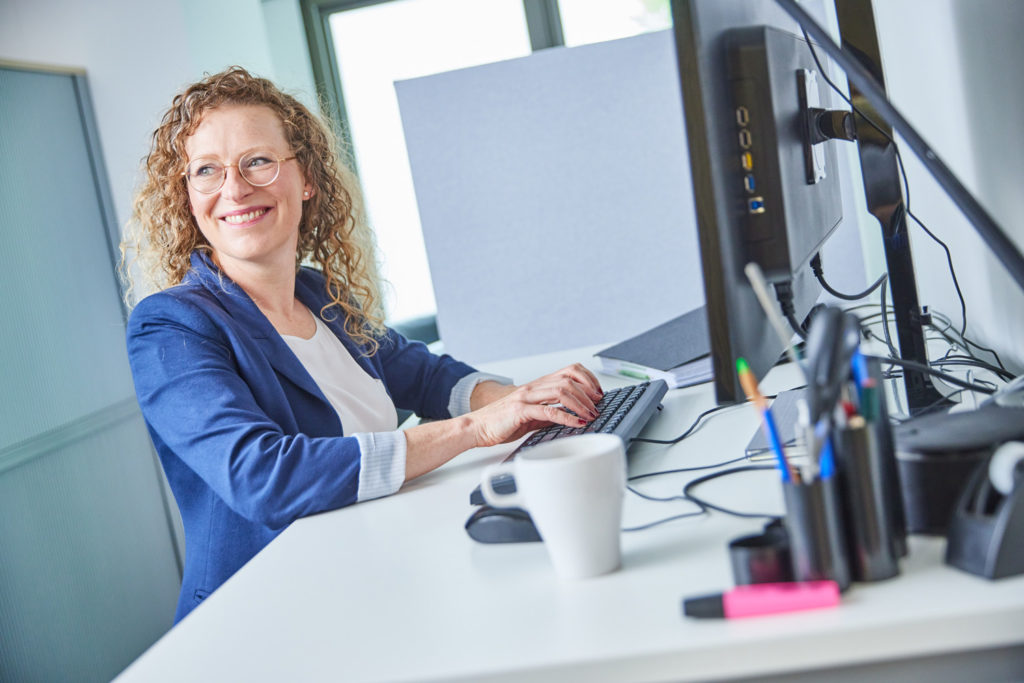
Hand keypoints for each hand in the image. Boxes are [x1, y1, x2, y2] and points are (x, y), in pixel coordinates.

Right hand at [467, 363, 603, 447]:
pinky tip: (577, 423)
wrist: (477, 427)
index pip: (570, 371)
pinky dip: (567, 417)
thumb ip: (550, 414)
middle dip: (589, 392)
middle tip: (598, 405)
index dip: (588, 379)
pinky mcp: (520, 411)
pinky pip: (548, 411)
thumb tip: (572, 418)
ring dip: (581, 404)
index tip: (599, 393)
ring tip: (590, 415)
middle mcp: (533, 387)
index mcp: (538, 385)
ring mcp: (526, 397)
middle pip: (569, 379)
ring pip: (561, 391)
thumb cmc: (502, 422)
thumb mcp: (532, 417)